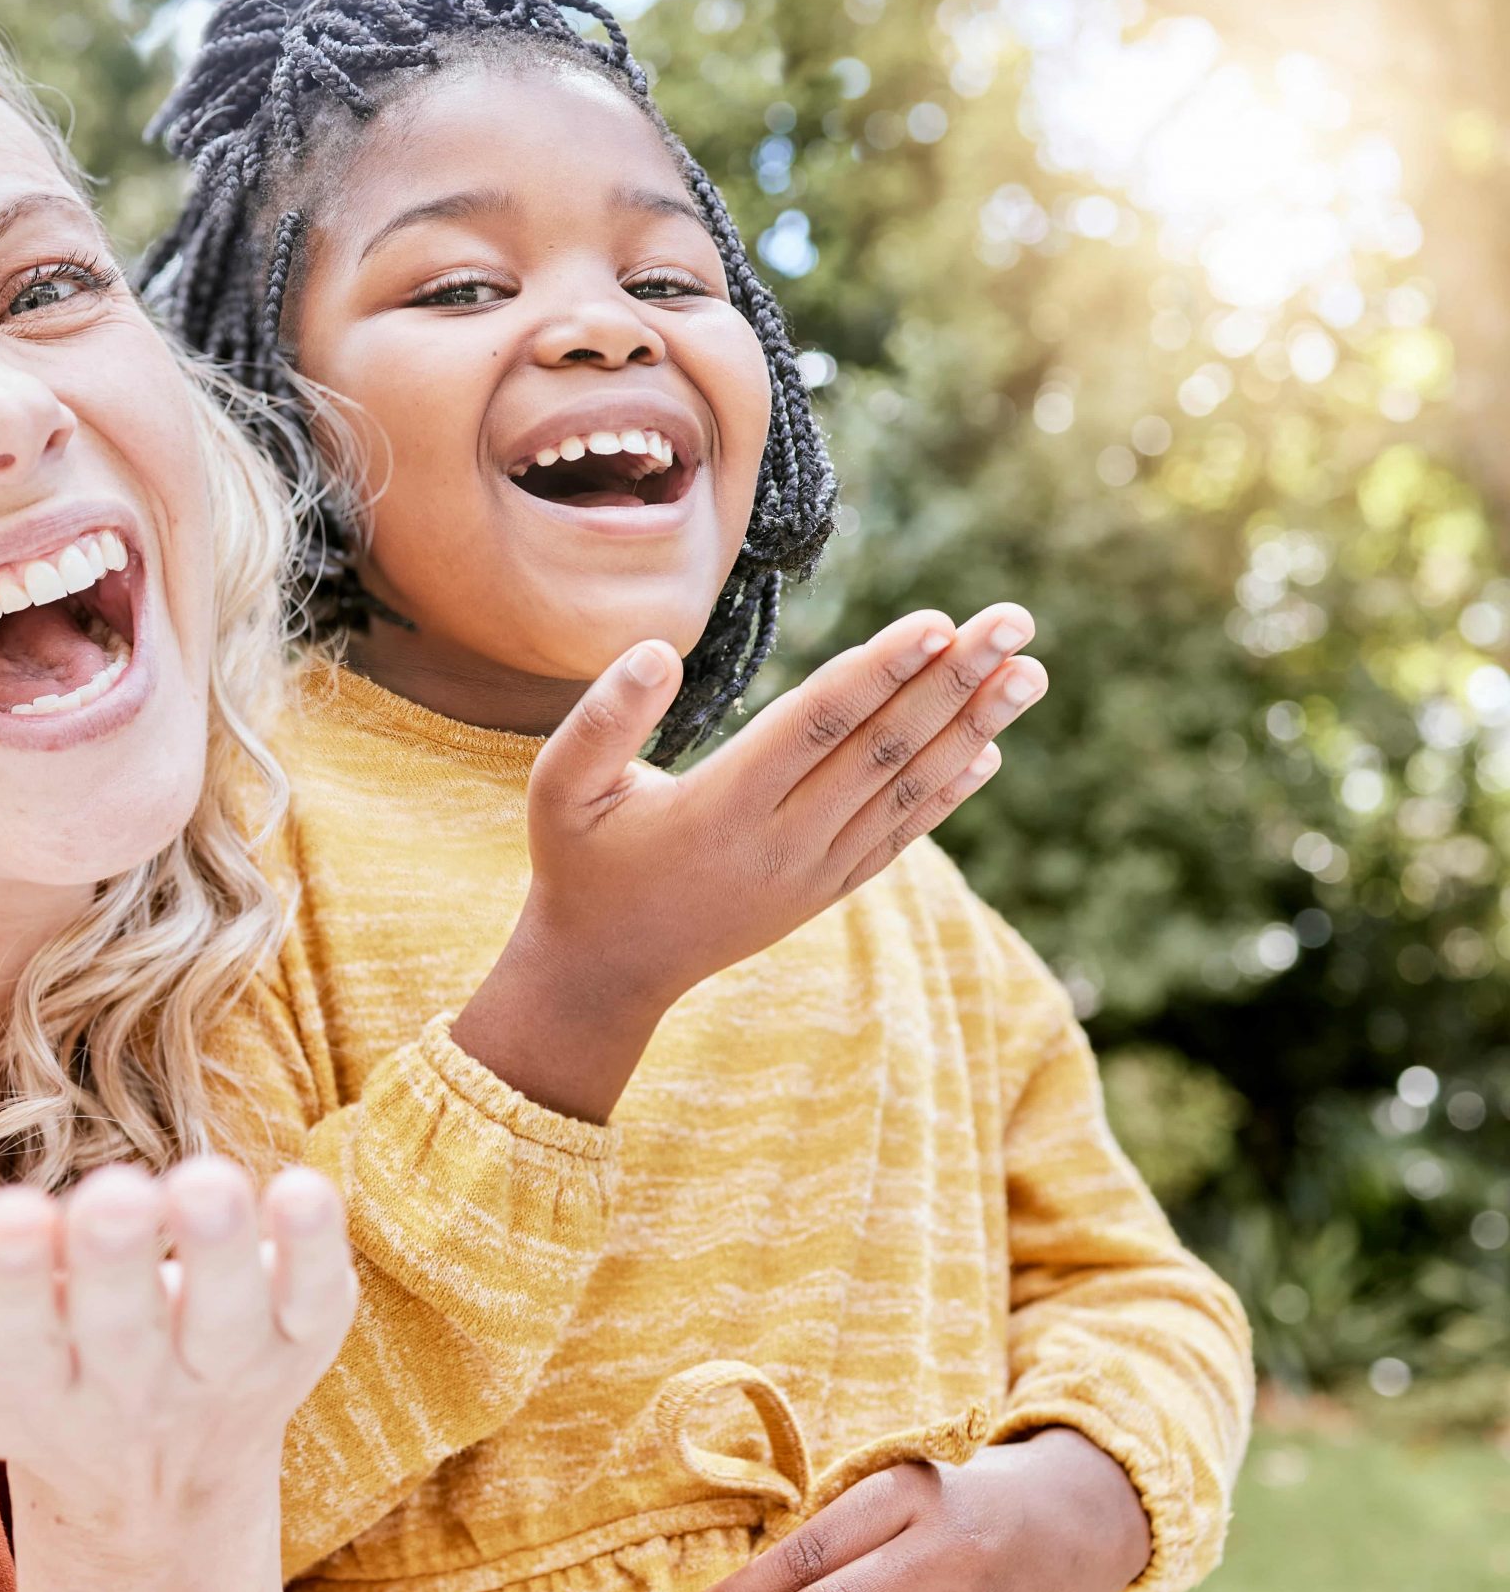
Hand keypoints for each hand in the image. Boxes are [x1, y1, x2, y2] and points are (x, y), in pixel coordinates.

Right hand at [0, 1157, 356, 1537]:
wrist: (149, 1482)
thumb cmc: (19, 1370)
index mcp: (24, 1384)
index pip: (12, 1341)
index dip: (11, 1283)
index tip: (7, 1218)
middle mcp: (129, 1389)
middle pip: (123, 1330)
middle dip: (117, 1262)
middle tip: (113, 1195)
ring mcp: (221, 1369)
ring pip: (226, 1321)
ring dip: (220, 1253)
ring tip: (205, 1183)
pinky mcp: (296, 1341)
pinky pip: (314, 1302)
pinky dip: (315, 1253)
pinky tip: (304, 1189)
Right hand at [452, 604, 1046, 1119]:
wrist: (606, 971)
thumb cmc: (579, 864)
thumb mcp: (560, 790)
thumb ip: (603, 719)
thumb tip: (657, 650)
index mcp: (723, 810)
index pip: (818, 726)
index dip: (881, 671)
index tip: (940, 622)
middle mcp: (784, 844)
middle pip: (883, 749)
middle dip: (954, 680)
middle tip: (1016, 619)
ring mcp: (813, 872)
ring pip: (906, 790)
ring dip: (972, 728)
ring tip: (1030, 671)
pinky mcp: (824, 891)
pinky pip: (900, 836)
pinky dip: (948, 793)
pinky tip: (990, 750)